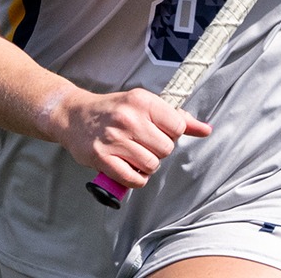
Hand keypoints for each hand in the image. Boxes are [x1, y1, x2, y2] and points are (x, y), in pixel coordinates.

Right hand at [41, 87, 211, 189]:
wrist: (74, 116)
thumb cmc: (113, 111)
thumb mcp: (144, 105)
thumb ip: (177, 117)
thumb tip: (206, 129)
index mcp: (142, 101)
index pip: (178, 125)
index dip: (171, 133)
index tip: (157, 132)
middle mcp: (128, 118)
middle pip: (166, 148)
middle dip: (158, 151)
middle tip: (143, 145)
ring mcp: (114, 139)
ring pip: (151, 165)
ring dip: (146, 166)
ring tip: (134, 156)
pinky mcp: (102, 158)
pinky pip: (133, 179)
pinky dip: (135, 179)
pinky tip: (127, 168)